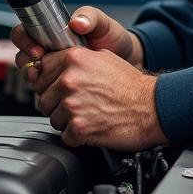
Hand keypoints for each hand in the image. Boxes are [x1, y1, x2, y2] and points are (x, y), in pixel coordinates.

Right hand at [11, 6, 143, 83]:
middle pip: (23, 59)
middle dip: (27, 66)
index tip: (37, 51)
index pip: (24, 34)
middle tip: (38, 72)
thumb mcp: (103, 24)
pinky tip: (60, 97)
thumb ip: (89, 17)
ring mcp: (54, 72)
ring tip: (50, 84)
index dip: (25, 42)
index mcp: (52, 33)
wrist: (128, 62)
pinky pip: (46, 94)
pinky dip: (49, 96)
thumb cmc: (114, 39)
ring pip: (31, 78)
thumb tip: (75, 22)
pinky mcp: (61, 89)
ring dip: (36, 83)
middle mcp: (49, 53)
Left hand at [32, 47, 168, 149]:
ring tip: (88, 114)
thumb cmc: (130, 84)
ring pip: (52, 118)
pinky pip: (64, 136)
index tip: (61, 87)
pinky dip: (76, 136)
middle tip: (79, 103)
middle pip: (43, 97)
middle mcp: (69, 80)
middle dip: (57, 103)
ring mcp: (72, 104)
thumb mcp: (102, 57)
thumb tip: (54, 63)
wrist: (151, 107)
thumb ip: (75, 58)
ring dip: (66, 120)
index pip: (41, 71)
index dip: (51, 81)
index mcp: (73, 59)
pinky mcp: (78, 128)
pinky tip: (91, 126)